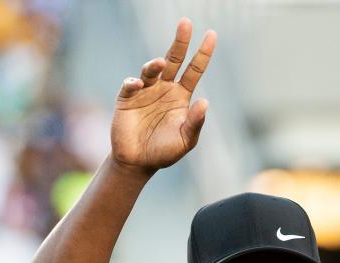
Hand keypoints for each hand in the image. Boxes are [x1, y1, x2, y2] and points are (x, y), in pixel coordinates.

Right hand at [111, 18, 215, 172]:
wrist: (138, 163)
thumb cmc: (164, 151)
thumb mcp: (185, 140)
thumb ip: (195, 122)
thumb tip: (205, 102)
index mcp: (180, 96)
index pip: (194, 70)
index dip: (203, 53)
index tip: (212, 35)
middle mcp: (164, 88)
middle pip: (174, 59)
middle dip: (180, 41)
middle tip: (186, 23)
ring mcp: (145, 91)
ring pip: (151, 70)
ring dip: (155, 64)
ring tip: (161, 63)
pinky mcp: (127, 99)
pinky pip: (130, 85)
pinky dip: (134, 83)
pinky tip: (138, 85)